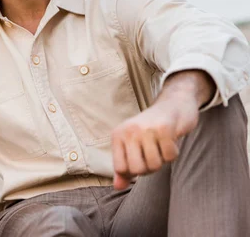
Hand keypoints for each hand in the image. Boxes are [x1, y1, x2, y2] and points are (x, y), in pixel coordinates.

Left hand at [111, 73, 204, 189]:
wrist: (173, 103)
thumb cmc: (150, 129)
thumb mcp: (132, 144)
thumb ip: (124, 166)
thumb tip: (117, 187)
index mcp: (118, 135)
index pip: (120, 168)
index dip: (133, 172)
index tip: (140, 160)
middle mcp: (129, 131)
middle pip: (138, 169)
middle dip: (149, 168)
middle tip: (153, 155)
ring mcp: (146, 129)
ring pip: (155, 165)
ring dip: (162, 160)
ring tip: (161, 146)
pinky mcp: (165, 128)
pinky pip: (170, 156)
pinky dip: (173, 153)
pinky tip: (170, 140)